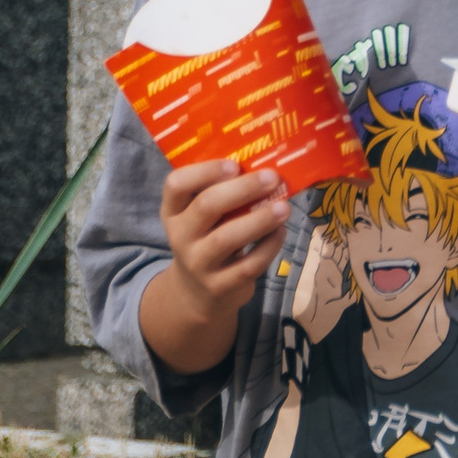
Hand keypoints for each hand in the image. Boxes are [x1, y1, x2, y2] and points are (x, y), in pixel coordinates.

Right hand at [150, 160, 289, 344]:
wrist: (197, 293)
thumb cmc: (207, 237)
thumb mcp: (201, 217)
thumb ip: (221, 193)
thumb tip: (264, 165)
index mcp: (174, 211)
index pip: (176, 184)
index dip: (205, 171)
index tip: (234, 164)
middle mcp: (180, 236)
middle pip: (207, 206)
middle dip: (243, 189)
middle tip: (272, 178)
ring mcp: (198, 264)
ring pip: (227, 238)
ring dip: (260, 219)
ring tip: (284, 207)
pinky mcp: (220, 286)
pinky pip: (247, 265)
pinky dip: (269, 246)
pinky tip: (280, 231)